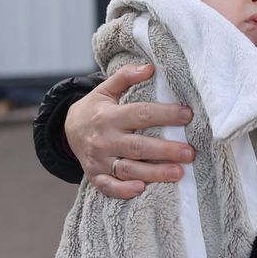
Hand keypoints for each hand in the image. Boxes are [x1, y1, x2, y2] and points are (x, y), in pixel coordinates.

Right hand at [64, 63, 195, 198]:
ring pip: (128, 169)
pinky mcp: (95, 176)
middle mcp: (104, 139)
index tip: (187, 115)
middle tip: (190, 153)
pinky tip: (142, 189)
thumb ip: (125, 76)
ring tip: (178, 173)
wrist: (66, 130)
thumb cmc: (95, 108)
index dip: (164, 114)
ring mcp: (98, 160)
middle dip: (165, 150)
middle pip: (137, 146)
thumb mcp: (105, 89)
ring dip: (154, 173)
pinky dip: (123, 190)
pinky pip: (108, 186)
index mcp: (109, 116)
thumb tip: (149, 67)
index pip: (140, 114)